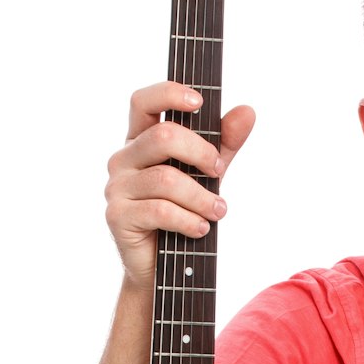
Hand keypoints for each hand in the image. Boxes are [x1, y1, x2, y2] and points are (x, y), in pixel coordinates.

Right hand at [105, 81, 255, 285]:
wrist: (162, 269)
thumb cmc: (183, 212)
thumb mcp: (208, 173)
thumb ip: (224, 143)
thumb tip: (247, 111)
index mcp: (140, 140)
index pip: (143, 101)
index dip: (168, 93)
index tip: (199, 102)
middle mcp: (123, 159)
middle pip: (163, 136)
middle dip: (202, 153)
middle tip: (220, 173)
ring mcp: (116, 187)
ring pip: (167, 178)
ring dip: (202, 197)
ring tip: (218, 211)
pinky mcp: (117, 215)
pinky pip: (160, 210)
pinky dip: (189, 220)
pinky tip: (201, 229)